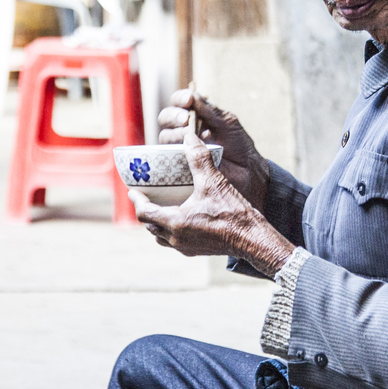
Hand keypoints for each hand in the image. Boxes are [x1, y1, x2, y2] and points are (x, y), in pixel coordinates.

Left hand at [132, 133, 294, 276]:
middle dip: (146, 211)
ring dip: (158, 223)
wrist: (253, 238)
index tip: (134, 191)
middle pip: (150, 226)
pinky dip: (172, 231)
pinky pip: (175, 242)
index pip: (144, 213)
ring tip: (162, 209)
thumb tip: (189, 137)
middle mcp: (176, 238)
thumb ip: (199, 159)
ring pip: (161, 237)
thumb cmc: (233, 213)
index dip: (137, 200)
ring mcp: (186, 247)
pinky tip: (182, 220)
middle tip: (147, 197)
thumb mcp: (214, 182)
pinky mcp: (197, 251)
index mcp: (175, 221)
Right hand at [157, 88, 268, 209]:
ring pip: (165, 136)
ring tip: (188, 134)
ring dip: (175, 133)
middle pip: (166, 118)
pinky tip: (187, 149)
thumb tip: (192, 95)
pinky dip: (175, 150)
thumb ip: (210, 110)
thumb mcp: (227, 122)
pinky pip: (168, 157)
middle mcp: (185, 129)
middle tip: (186, 119)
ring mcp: (181, 147)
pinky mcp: (180, 165)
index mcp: (196, 115)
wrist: (247, 170)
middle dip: (174, 115)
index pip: (179, 102)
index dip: (180, 98)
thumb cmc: (239, 144)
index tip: (188, 100)